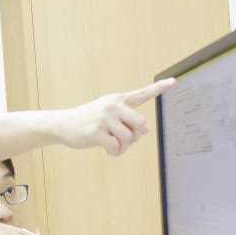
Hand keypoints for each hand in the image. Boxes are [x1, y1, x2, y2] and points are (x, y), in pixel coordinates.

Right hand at [58, 78, 175, 154]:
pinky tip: (109, 151)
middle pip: (140, 124)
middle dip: (136, 137)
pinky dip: (115, 152)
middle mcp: (112, 106)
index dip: (159, 88)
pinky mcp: (96, 132)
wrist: (62, 124)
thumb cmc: (86, 120)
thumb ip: (126, 120)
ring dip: (124, 148)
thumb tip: (146, 131)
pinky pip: (116, 146)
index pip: (141, 93)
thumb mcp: (107, 116)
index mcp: (117, 100)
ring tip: (116, 148)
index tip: (173, 81)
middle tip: (127, 142)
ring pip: (128, 138)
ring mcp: (104, 118)